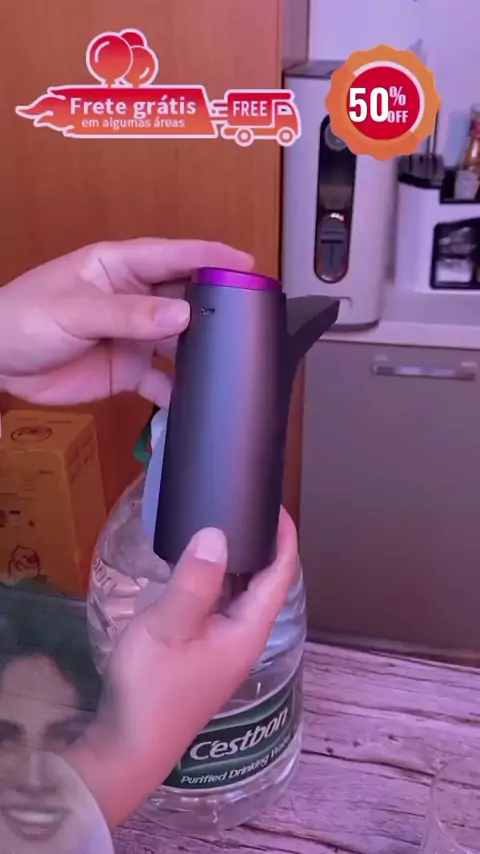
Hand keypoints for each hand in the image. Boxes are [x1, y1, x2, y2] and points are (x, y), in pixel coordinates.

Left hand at [0, 238, 252, 405]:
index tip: (246, 263)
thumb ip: (128, 315)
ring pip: (179, 340)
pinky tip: (195, 401)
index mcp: (120, 267)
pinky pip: (162, 380)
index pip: (172, 256)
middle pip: (184, 298)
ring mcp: (134, 335)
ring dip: (201, 351)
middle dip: (214, 307)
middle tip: (249, 319)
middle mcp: (134, 298)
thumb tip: (182, 315)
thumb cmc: (24, 318)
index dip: (209, 256)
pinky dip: (178, 391)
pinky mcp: (129, 370)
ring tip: (229, 362)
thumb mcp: (75, 311)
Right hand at [67, 510, 297, 827]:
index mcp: (248, 630)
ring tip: (220, 526)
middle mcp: (243, 638)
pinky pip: (218, 605)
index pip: (281, 574)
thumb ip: (195, 582)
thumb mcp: (170, 628)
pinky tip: (193, 567)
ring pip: (239, 594)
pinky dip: (215, 579)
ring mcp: (223, 649)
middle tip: (243, 507)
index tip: (274, 504)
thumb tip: (218, 533)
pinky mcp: (202, 654)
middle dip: (261, 545)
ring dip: (237, 561)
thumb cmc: (152, 687)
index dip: (284, 537)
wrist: (128, 748)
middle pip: (264, 582)